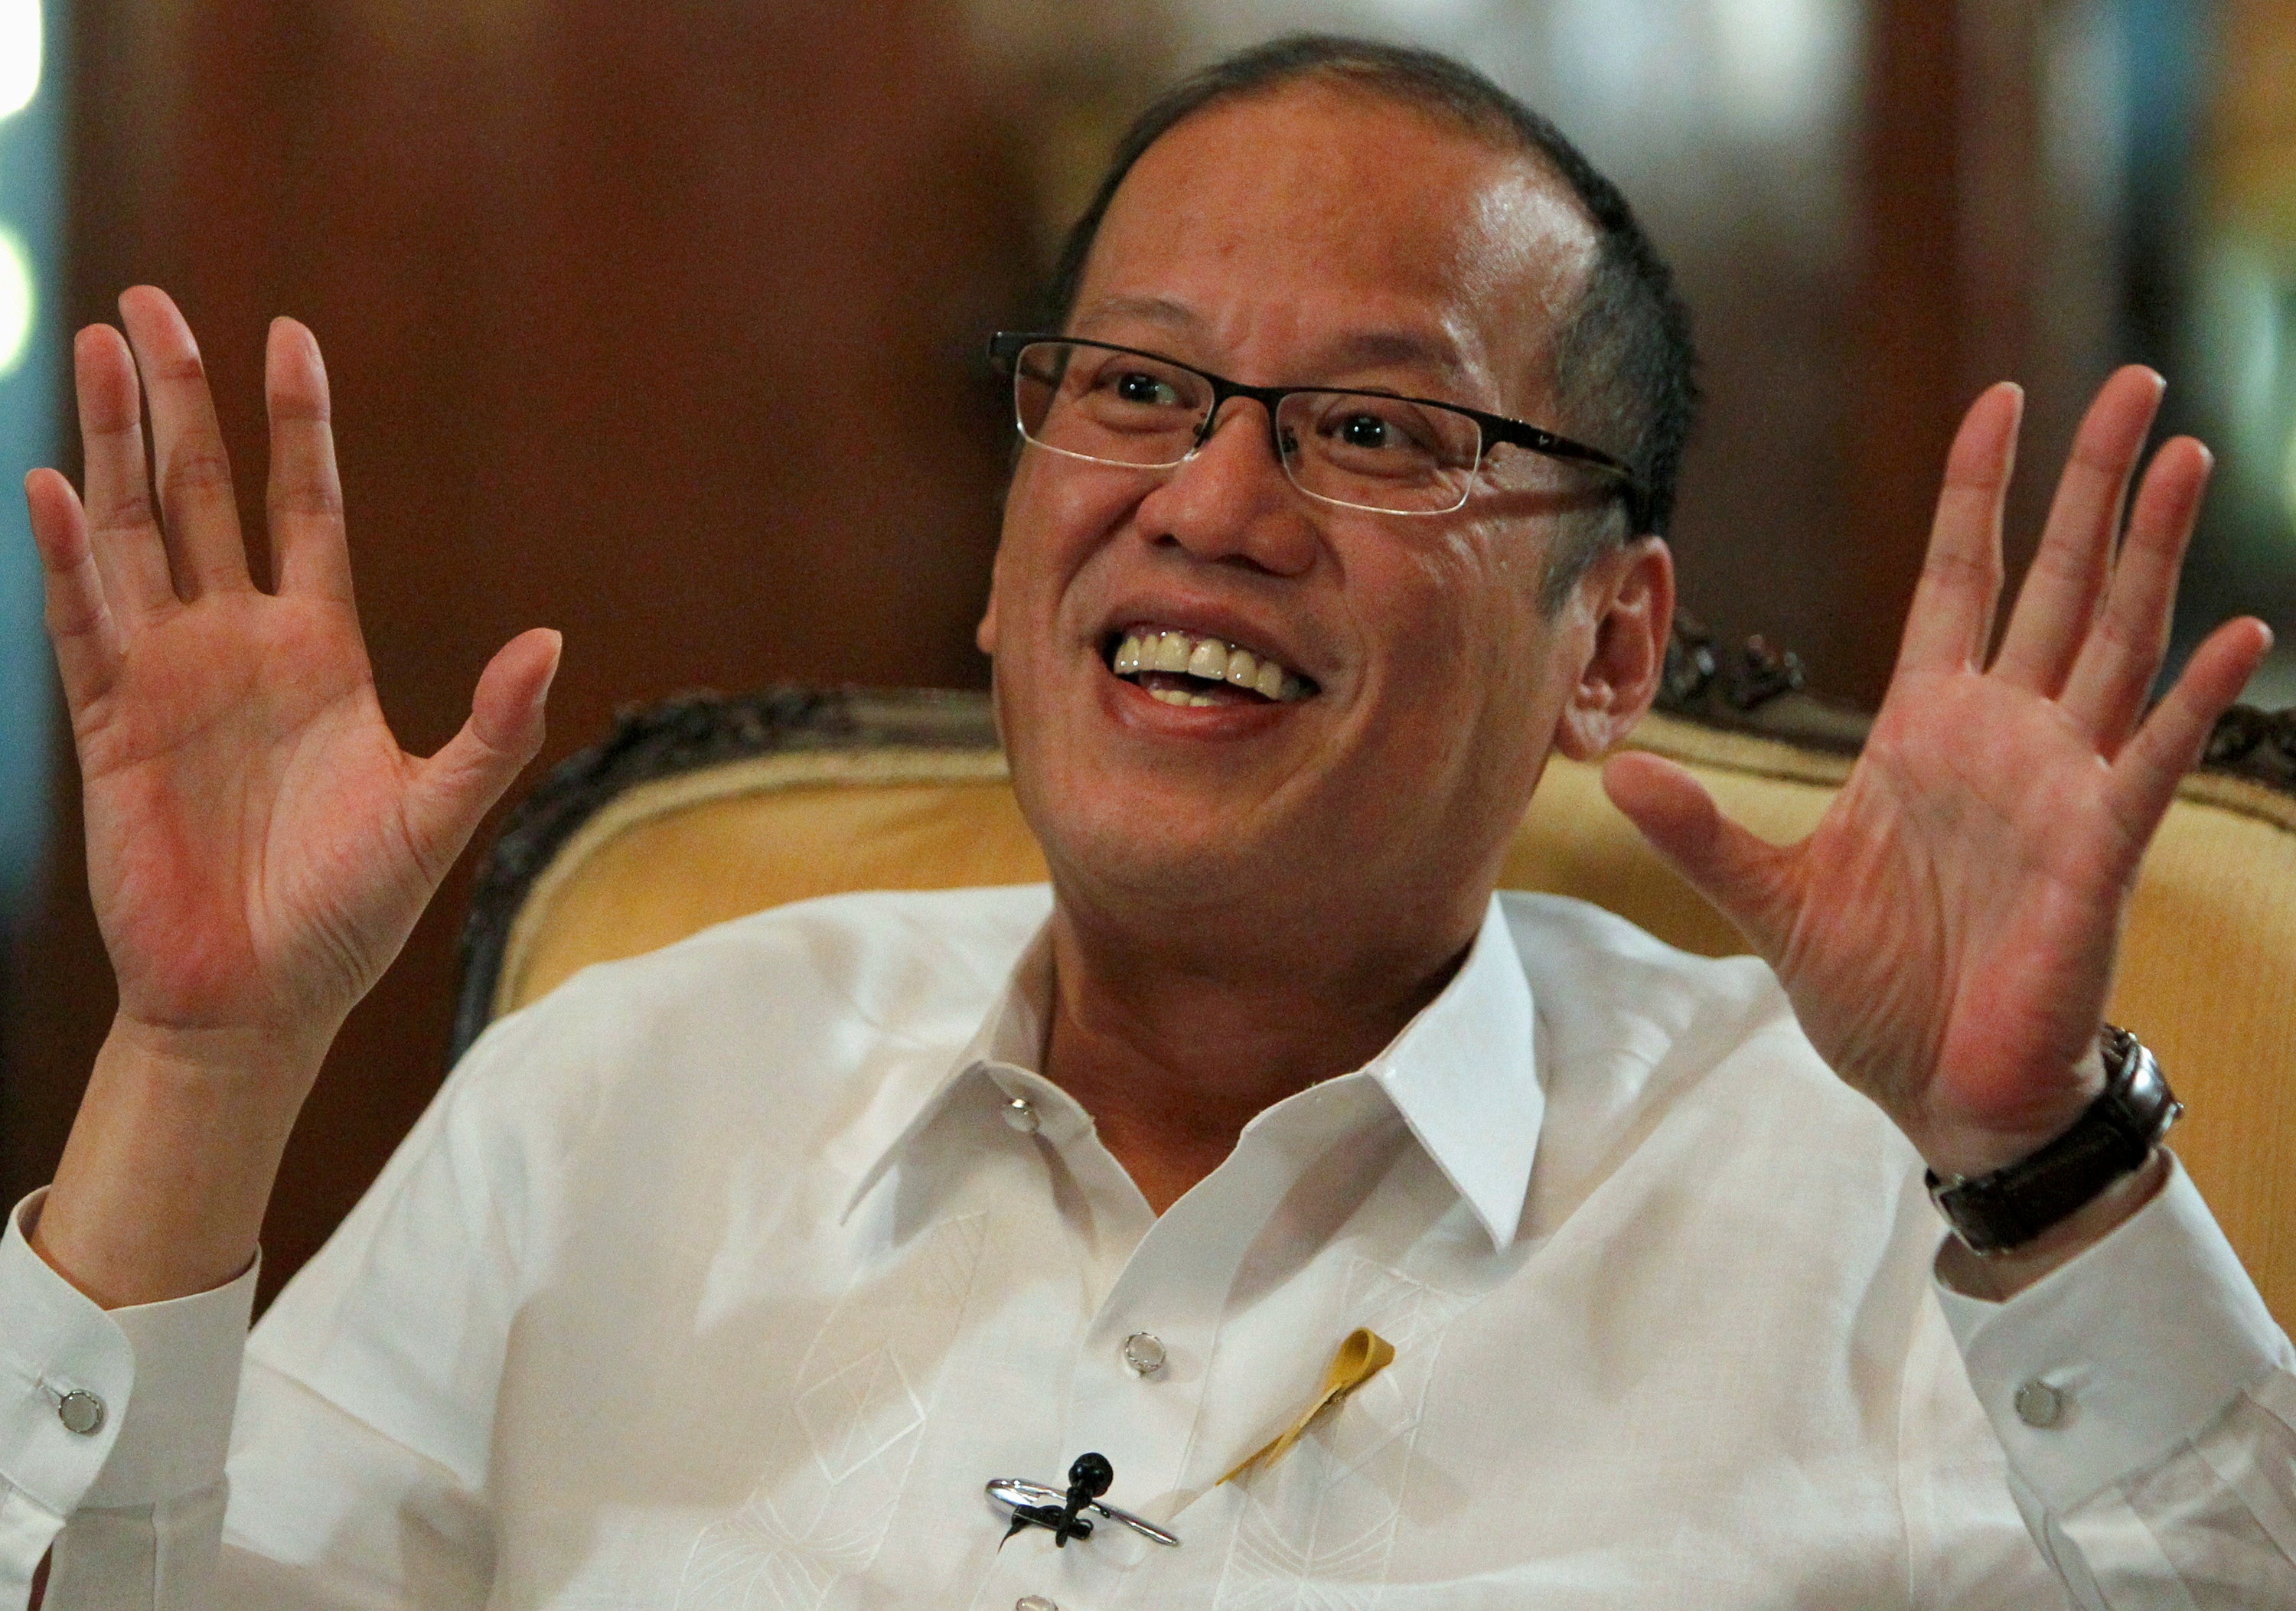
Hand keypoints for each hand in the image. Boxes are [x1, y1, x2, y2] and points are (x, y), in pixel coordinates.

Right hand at [21, 287, 557, 1303]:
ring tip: (102, 348)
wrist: (262, 999)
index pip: (307, 509)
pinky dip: (67, 556)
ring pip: (135, 534)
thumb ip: (493, 728)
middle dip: (184, 401)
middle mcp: (240, 646)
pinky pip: (82, 624)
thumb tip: (550, 641)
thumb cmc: (351, 914)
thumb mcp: (438, 811)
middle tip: (155, 302)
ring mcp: (169, 677)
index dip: (296, 426)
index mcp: (321, 651)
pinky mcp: (110, 726)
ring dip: (115, 444)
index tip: (290, 333)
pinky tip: (54, 484)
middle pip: (204, 495)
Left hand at [1604, 369, 2271, 1181]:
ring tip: (2184, 455)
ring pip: (2116, 641)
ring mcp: (2062, 785)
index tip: (2002, 400)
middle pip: (2054, 582)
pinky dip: (2195, 699)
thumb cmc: (1875, 994)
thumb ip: (1701, 832)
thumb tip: (1613, 770)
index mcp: (1925, 731)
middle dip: (2089, 484)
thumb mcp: (1769, 902)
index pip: (1958, 580)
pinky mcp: (2102, 849)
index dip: (1978, 493)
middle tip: (2134, 383)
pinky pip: (2156, 758)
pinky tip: (2240, 632)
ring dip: (2151, 550)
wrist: (1939, 1091)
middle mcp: (2004, 738)